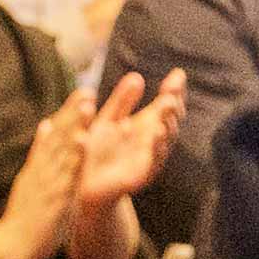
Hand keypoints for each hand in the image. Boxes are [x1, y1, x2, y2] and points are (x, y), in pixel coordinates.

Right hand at [0, 88, 89, 258]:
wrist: (7, 248)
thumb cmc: (25, 218)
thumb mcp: (31, 182)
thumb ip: (40, 154)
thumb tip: (44, 125)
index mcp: (37, 169)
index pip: (54, 137)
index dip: (68, 114)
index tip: (83, 93)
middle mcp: (41, 172)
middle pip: (58, 138)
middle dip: (73, 114)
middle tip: (86, 90)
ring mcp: (47, 185)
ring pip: (62, 151)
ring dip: (74, 126)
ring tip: (86, 105)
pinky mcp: (54, 201)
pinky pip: (67, 175)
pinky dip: (74, 157)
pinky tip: (83, 141)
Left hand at [76, 68, 185, 208]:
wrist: (81, 184)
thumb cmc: (96, 151)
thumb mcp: (107, 121)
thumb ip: (122, 101)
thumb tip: (137, 76)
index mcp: (147, 127)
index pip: (167, 107)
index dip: (174, 91)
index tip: (177, 75)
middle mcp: (153, 143)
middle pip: (171, 122)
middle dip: (173, 107)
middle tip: (172, 92)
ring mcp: (150, 160)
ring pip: (165, 141)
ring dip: (168, 123)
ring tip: (168, 106)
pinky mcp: (141, 176)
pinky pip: (152, 162)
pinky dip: (156, 147)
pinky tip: (156, 133)